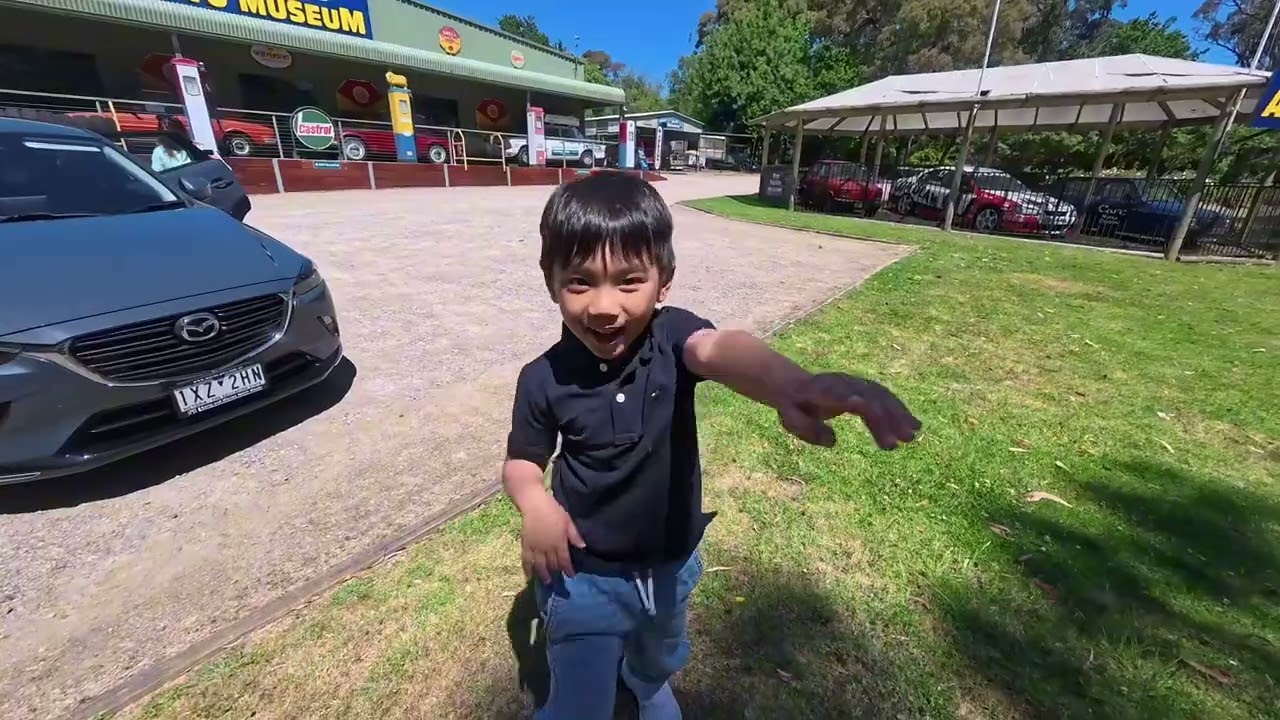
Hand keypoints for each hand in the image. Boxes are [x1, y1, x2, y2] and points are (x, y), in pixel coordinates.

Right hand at [520, 495, 585, 583]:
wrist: (535, 504)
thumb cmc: (553, 510)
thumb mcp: (568, 521)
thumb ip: (574, 535)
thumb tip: (583, 547)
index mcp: (559, 542)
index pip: (564, 560)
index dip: (568, 569)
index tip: (571, 575)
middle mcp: (547, 548)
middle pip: (552, 564)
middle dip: (557, 572)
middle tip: (559, 580)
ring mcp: (535, 547)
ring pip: (540, 565)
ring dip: (544, 575)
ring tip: (547, 582)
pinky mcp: (525, 545)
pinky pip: (526, 560)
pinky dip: (527, 569)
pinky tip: (529, 576)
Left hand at [778, 372, 920, 448]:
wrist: (794, 386)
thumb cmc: (793, 407)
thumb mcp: (792, 420)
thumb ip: (809, 430)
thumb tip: (834, 441)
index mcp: (823, 390)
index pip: (842, 394)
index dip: (855, 401)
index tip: (867, 408)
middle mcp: (844, 384)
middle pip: (869, 398)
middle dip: (888, 418)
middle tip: (904, 439)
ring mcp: (855, 384)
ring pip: (882, 397)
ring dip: (899, 415)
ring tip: (914, 435)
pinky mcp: (864, 388)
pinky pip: (884, 399)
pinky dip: (899, 411)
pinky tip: (912, 425)